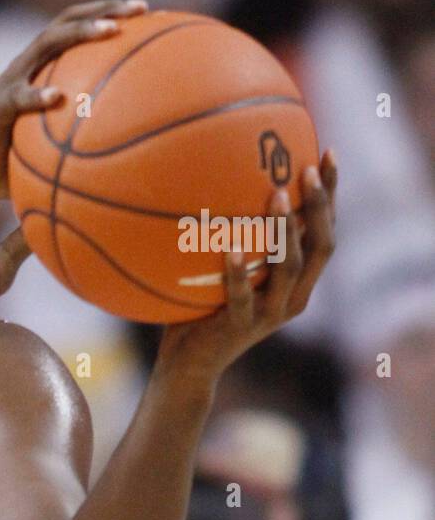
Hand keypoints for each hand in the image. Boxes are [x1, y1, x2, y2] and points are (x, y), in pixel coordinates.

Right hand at [0, 0, 148, 217]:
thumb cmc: (6, 171)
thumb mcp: (50, 150)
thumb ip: (82, 141)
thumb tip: (132, 157)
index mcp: (37, 72)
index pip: (73, 29)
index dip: (106, 14)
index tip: (146, 13)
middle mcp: (24, 69)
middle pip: (65, 23)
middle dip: (104, 9)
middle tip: (142, 8)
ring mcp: (9, 86)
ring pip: (46, 45)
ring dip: (79, 34)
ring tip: (110, 32)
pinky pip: (19, 98)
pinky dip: (38, 95)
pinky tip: (59, 98)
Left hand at [154, 151, 337, 386]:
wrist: (189, 365)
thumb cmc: (204, 310)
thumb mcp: (227, 270)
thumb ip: (238, 237)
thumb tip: (220, 183)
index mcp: (298, 281)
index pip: (325, 231)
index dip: (331, 195)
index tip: (329, 153)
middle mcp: (294, 296)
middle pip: (321, 246)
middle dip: (319, 206)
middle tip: (307, 169)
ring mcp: (269, 313)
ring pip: (288, 267)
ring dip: (283, 229)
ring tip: (276, 195)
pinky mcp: (240, 326)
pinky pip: (241, 295)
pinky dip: (238, 271)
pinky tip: (231, 248)